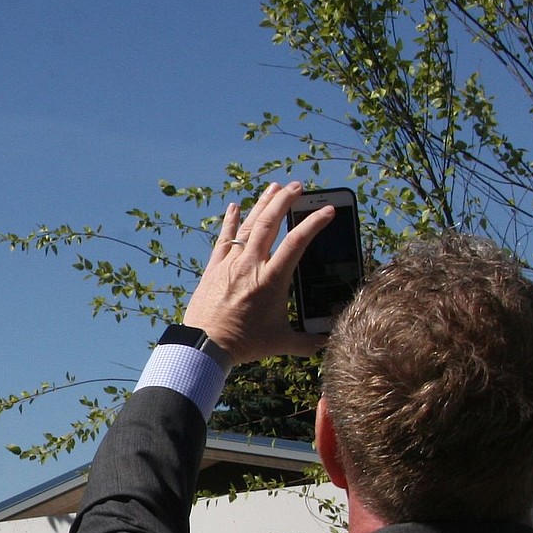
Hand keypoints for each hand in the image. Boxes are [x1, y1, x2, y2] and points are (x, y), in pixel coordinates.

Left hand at [183, 182, 332, 365]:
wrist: (205, 345)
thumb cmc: (244, 344)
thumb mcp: (281, 342)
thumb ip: (307, 342)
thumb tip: (326, 343)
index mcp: (272, 280)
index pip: (296, 242)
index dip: (313, 223)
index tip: (327, 211)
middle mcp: (251, 266)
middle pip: (270, 223)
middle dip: (285, 201)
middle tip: (297, 186)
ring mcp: (231, 264)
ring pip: (248, 226)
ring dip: (262, 204)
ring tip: (274, 187)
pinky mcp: (214, 268)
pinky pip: (224, 239)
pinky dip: (230, 221)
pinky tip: (234, 206)